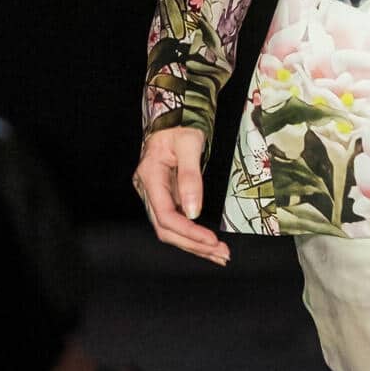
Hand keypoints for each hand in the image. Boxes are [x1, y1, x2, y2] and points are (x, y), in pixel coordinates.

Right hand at [132, 127, 228, 263]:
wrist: (173, 116)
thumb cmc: (180, 125)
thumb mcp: (190, 144)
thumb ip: (190, 178)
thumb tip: (193, 212)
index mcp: (150, 176)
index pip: (166, 216)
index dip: (189, 232)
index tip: (212, 240)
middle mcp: (147, 189)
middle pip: (166, 229)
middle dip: (194, 245)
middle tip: (222, 254)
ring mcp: (154, 194)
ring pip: (170, 230)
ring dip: (194, 245)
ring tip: (220, 254)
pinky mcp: (165, 196)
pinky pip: (176, 222)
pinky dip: (193, 235)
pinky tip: (208, 244)